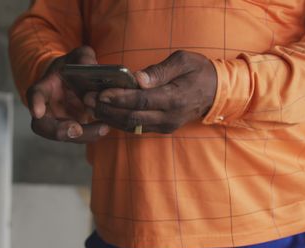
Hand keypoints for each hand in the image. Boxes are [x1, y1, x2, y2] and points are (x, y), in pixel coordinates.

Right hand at [27, 46, 108, 142]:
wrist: (73, 82)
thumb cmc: (72, 68)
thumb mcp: (78, 57)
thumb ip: (83, 57)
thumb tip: (90, 66)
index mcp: (44, 87)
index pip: (35, 94)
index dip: (34, 103)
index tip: (37, 113)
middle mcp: (46, 109)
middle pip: (42, 126)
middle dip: (58, 131)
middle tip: (76, 130)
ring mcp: (58, 122)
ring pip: (63, 135)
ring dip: (83, 135)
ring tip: (102, 127)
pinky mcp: (72, 130)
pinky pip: (79, 137)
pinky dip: (92, 134)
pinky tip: (105, 127)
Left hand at [83, 51, 216, 133]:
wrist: (216, 92)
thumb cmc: (198, 71)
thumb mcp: (183, 61)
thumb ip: (159, 71)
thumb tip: (137, 79)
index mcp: (175, 98)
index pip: (142, 101)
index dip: (120, 98)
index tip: (101, 92)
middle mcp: (169, 117)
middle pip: (133, 117)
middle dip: (108, 110)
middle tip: (88, 100)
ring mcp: (166, 126)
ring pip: (132, 126)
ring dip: (110, 118)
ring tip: (91, 106)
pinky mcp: (162, 129)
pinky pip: (137, 128)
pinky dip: (119, 121)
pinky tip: (106, 113)